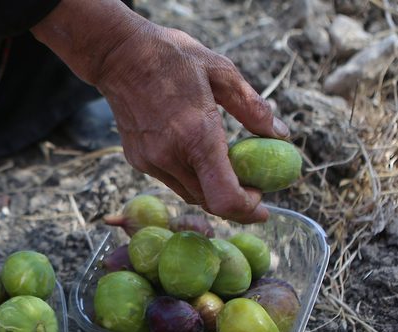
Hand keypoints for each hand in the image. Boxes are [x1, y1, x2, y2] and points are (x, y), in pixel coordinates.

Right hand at [31, 0, 289, 222]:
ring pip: (190, 194)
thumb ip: (253, 108)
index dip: (247, 210)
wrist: (118, 55)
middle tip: (253, 189)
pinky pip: (172, 181)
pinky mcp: (139, 161)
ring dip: (212, 190)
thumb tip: (280, 134)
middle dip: (235, 202)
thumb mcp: (222, 72)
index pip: (224, 198)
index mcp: (197, 135)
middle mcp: (171, 156)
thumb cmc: (173, 57)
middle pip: (210, 203)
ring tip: (228, 168)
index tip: (262, 205)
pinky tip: (197, 154)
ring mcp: (151, 161)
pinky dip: (191, 176)